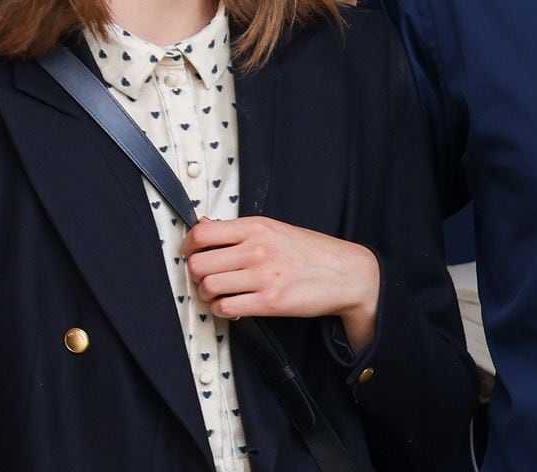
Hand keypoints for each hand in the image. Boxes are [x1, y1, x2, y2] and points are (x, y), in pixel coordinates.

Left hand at [184, 216, 382, 351]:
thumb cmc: (313, 252)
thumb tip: (203, 227)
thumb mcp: (276, 229)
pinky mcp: (269, 302)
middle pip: (199, 264)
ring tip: (220, 292)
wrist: (347, 273)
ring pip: (208, 287)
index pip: (202, 233)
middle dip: (197, 274)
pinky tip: (232, 304)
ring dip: (207, 294)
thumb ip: (240, 231)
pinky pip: (225, 307)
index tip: (191, 254)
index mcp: (257, 227)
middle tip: (207, 277)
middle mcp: (258, 249)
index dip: (188, 247)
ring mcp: (263, 276)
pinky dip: (221, 309)